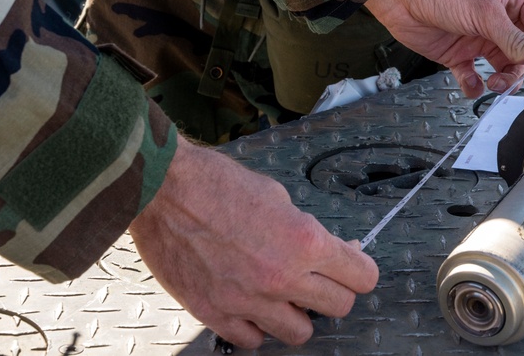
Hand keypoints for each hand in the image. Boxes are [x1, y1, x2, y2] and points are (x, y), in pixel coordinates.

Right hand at [129, 138, 378, 347]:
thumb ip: (304, 229)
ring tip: (285, 294)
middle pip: (338, 307)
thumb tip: (326, 249)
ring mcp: (248, 301)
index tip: (354, 264)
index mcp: (303, 242)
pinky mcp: (215, 314)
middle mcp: (281, 277)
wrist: (162, 189)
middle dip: (336, 290)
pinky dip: (258, 327)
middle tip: (321, 277)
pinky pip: (253, 341)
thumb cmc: (215, 183)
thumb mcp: (277, 195)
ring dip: (298, 314)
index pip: (361, 277)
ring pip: (299, 332)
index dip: (361, 269)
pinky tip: (253, 306)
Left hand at [366, 0, 523, 96]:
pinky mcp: (461, 54)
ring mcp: (481, 38)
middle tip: (514, 80)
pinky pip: (475, 76)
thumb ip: (515, 38)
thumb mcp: (484, 13)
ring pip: (505, 68)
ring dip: (503, 81)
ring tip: (493, 84)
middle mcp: (501, 20)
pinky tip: (471, 84)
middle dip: (523, 70)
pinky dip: (475, 85)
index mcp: (514, 0)